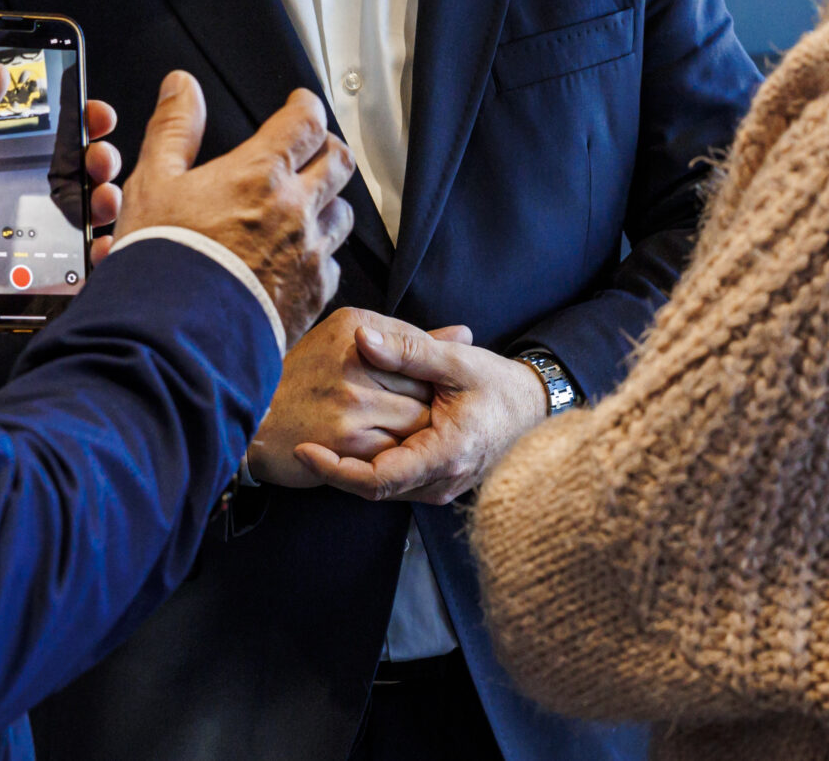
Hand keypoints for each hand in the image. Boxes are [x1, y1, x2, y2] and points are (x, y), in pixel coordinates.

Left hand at [0, 66, 125, 255]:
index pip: (53, 128)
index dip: (83, 118)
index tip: (96, 113)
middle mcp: (16, 187)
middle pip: (78, 168)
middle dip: (100, 159)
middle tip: (96, 159)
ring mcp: (23, 229)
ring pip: (82, 212)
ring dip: (104, 203)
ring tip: (100, 200)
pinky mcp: (22, 267)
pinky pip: (69, 262)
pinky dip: (94, 256)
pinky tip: (96, 248)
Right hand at [115, 73, 355, 345]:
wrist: (175, 334)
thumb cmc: (163, 261)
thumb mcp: (153, 182)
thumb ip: (173, 128)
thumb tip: (181, 87)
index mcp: (260, 174)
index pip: (306, 120)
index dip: (306, 106)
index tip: (300, 105)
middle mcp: (295, 210)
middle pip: (339, 162)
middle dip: (327, 149)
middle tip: (311, 149)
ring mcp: (309, 254)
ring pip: (343, 214)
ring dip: (328, 204)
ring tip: (307, 206)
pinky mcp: (313, 295)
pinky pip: (332, 264)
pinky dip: (320, 256)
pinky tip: (298, 260)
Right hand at [245, 308, 435, 486]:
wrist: (255, 419)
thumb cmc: (306, 379)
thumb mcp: (349, 342)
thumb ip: (406, 340)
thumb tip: (466, 334)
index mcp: (356, 325)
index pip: (418, 346)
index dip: (426, 372)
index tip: (425, 388)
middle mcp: (356, 356)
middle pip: (423, 383)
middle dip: (428, 403)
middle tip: (420, 416)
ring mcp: (352, 398)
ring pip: (417, 419)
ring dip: (417, 432)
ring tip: (400, 434)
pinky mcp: (348, 438)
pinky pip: (398, 448)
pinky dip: (399, 453)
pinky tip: (385, 449)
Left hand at [294, 323, 546, 503]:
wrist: (534, 411)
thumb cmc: (498, 385)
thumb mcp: (456, 361)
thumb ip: (409, 350)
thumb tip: (363, 338)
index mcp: (446, 454)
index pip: (376, 479)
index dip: (335, 469)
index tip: (302, 448)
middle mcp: (442, 482)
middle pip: (372, 488)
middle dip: (333, 467)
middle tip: (295, 441)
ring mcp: (440, 489)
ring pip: (382, 488)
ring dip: (350, 467)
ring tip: (314, 438)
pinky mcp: (437, 485)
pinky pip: (395, 482)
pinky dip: (370, 464)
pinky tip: (348, 441)